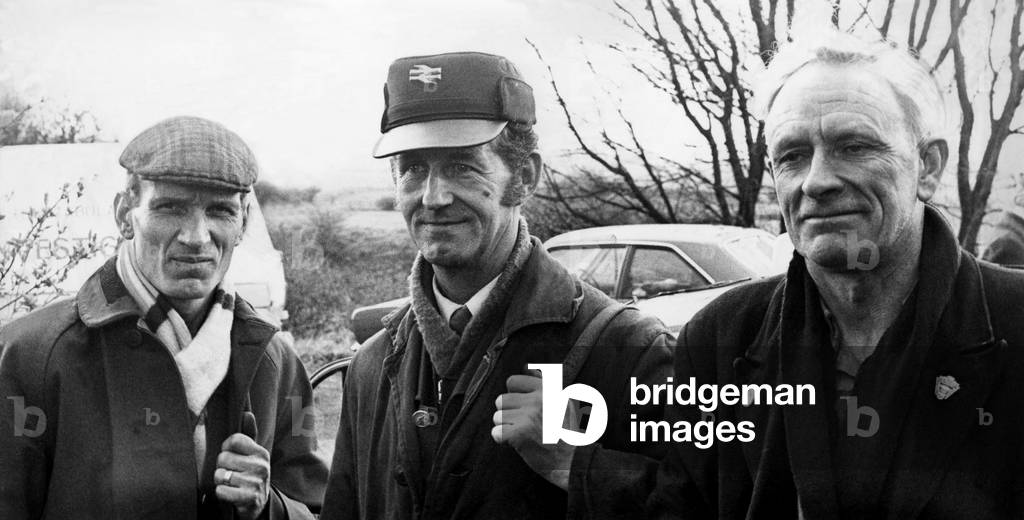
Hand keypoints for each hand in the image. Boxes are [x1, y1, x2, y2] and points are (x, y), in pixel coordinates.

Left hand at [215, 433, 270, 519]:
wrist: (259, 504)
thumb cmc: (251, 474)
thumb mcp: (252, 455)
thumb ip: (248, 434)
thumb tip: (247, 413)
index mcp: (261, 453)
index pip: (234, 440)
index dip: (226, 448)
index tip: (231, 454)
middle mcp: (261, 466)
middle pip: (223, 458)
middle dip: (222, 467)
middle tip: (231, 472)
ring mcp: (255, 482)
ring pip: (220, 475)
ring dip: (221, 481)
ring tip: (231, 483)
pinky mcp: (249, 498)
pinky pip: (221, 491)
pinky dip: (221, 493)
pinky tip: (231, 493)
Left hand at [491, 369, 575, 490]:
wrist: (574, 461)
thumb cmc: (568, 434)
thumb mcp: (562, 402)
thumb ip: (543, 384)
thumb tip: (526, 366)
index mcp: (546, 390)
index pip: (512, 382)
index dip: (513, 396)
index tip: (520, 407)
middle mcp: (536, 400)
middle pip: (501, 400)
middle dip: (508, 414)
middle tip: (523, 424)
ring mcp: (527, 416)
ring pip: (497, 417)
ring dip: (506, 427)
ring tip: (523, 434)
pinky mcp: (519, 433)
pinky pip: (496, 433)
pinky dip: (503, 440)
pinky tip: (517, 442)